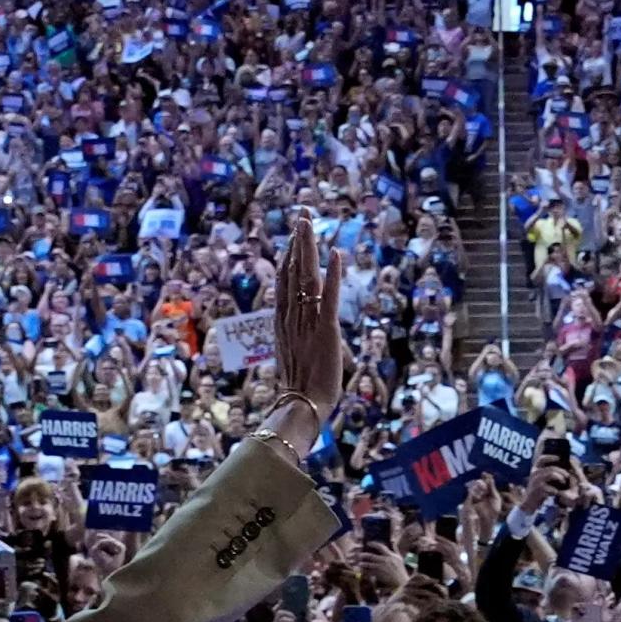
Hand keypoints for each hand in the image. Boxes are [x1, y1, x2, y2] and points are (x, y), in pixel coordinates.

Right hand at [270, 213, 347, 420]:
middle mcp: (293, 317)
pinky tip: (335, 254)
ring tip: (309, 223)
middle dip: (298, 241)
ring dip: (308, 248)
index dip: (289, 255)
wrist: (302, 406)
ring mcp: (308, 322)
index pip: (286, 280)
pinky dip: (333, 275)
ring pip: (306, 278)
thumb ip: (299, 336)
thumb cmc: (301, 388)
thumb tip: (303, 329)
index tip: (294, 234)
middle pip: (293, 271)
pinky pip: (330, 298)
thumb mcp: (297, 354)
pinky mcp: (327, 331)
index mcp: (285, 322)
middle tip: (302, 215)